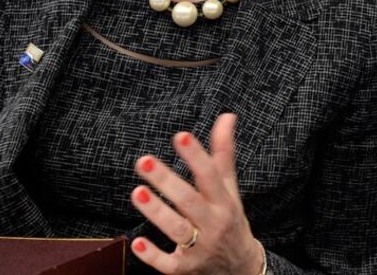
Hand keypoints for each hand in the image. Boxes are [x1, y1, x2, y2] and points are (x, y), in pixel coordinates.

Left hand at [130, 113, 263, 273]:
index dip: (196, 156)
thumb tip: (226, 116)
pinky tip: (136, 242)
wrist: (240, 266)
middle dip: (166, 181)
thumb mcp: (229, 187)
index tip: (180, 137)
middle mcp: (214, 223)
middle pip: (189, 200)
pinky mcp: (186, 268)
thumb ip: (223, 153)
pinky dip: (153, 255)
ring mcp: (200, 247)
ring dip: (157, 212)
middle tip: (143, 161)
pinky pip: (169, 264)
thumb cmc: (230, 219)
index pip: (210, 175)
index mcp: (224, 201)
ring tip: (137, 192)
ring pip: (178, 229)